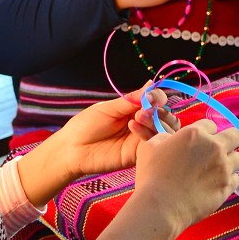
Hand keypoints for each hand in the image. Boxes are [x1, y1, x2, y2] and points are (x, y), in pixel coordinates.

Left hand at [57, 83, 179, 178]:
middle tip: (143, 110)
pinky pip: (153, 145)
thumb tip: (152, 83)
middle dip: (158, 111)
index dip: (158, 97)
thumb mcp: (109, 108)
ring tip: (137, 118)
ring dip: (155, 121)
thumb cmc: (86, 125)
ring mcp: (141, 140)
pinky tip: (133, 128)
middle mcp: (142, 125)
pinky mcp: (139, 155)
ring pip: (164, 131)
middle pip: (166, 117)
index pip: (157, 102)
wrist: (72, 148)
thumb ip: (131, 100)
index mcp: (135, 110)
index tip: (152, 95)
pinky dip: (148, 134)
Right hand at [133, 119, 238, 233]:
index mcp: (195, 133)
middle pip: (235, 135)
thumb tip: (171, 139)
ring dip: (230, 160)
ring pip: (238, 158)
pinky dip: (228, 179)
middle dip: (229, 139)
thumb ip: (165, 137)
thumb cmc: (151, 175)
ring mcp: (223, 168)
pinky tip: (216, 183)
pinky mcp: (226, 187)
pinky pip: (235, 178)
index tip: (199, 140)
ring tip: (217, 168)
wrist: (160, 206)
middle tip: (218, 149)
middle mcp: (214, 147)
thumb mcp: (149, 147)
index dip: (205, 131)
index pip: (211, 124)